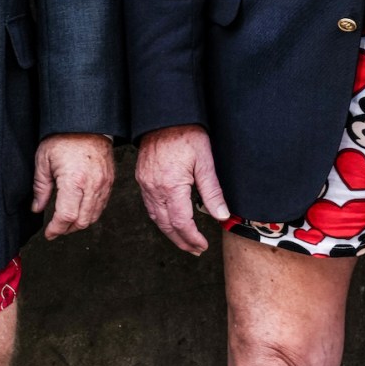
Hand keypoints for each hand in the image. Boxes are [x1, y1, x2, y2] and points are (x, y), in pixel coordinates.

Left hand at [32, 134, 114, 239]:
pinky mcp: (110, 181)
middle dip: (68, 229)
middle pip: (82, 221)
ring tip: (67, 221)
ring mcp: (104, 184)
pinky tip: (80, 210)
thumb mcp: (43, 161)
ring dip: (80, 223)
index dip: (56, 229)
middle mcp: (92, 185)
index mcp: (74, 181)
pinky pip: (102, 205)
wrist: (86, 123)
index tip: (49, 233)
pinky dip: (91, 213)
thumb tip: (37, 208)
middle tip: (56, 229)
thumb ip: (40, 188)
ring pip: (94, 216)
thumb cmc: (64, 137)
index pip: (66, 217)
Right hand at [135, 125, 229, 254]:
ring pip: (156, 218)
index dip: (192, 238)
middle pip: (166, 225)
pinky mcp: (142, 178)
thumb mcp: (205, 161)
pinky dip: (160, 219)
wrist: (164, 115)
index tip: (202, 245)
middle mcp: (155, 188)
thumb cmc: (186, 133)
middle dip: (181, 241)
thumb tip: (222, 216)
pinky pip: (149, 206)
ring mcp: (146, 184)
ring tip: (184, 241)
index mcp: (171, 186)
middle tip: (195, 250)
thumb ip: (212, 192)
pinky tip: (169, 221)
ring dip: (170, 233)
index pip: (181, 222)